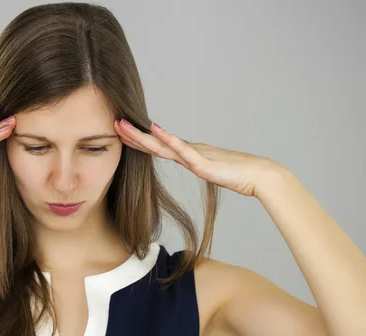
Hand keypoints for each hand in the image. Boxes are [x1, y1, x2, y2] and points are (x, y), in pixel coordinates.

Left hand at [114, 118, 281, 196]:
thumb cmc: (237, 174)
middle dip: (132, 134)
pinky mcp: (202, 163)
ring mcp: (194, 155)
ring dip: (141, 135)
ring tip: (123, 125)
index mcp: (188, 154)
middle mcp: (188, 151)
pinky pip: (182, 150)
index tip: (120, 133)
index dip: (138, 140)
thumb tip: (189, 163)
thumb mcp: (209, 170)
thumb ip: (197, 164)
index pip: (157, 147)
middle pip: (154, 143)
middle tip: (113, 122)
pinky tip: (155, 130)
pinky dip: (167, 139)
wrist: (259, 175)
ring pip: (161, 144)